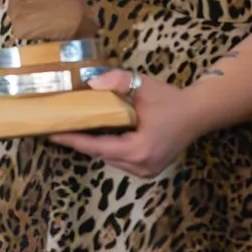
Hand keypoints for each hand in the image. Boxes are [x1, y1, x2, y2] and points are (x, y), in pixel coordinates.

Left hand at [52, 69, 202, 178]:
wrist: (199, 113)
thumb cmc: (171, 100)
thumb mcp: (144, 85)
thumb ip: (117, 80)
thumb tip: (90, 83)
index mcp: (139, 149)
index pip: (98, 147)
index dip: (74, 141)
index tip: (52, 134)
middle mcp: (142, 166)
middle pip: (102, 155)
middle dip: (80, 143)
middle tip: (58, 129)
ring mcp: (147, 170)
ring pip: (110, 160)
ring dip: (93, 147)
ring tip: (73, 131)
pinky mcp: (149, 169)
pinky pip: (120, 160)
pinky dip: (108, 149)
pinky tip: (95, 136)